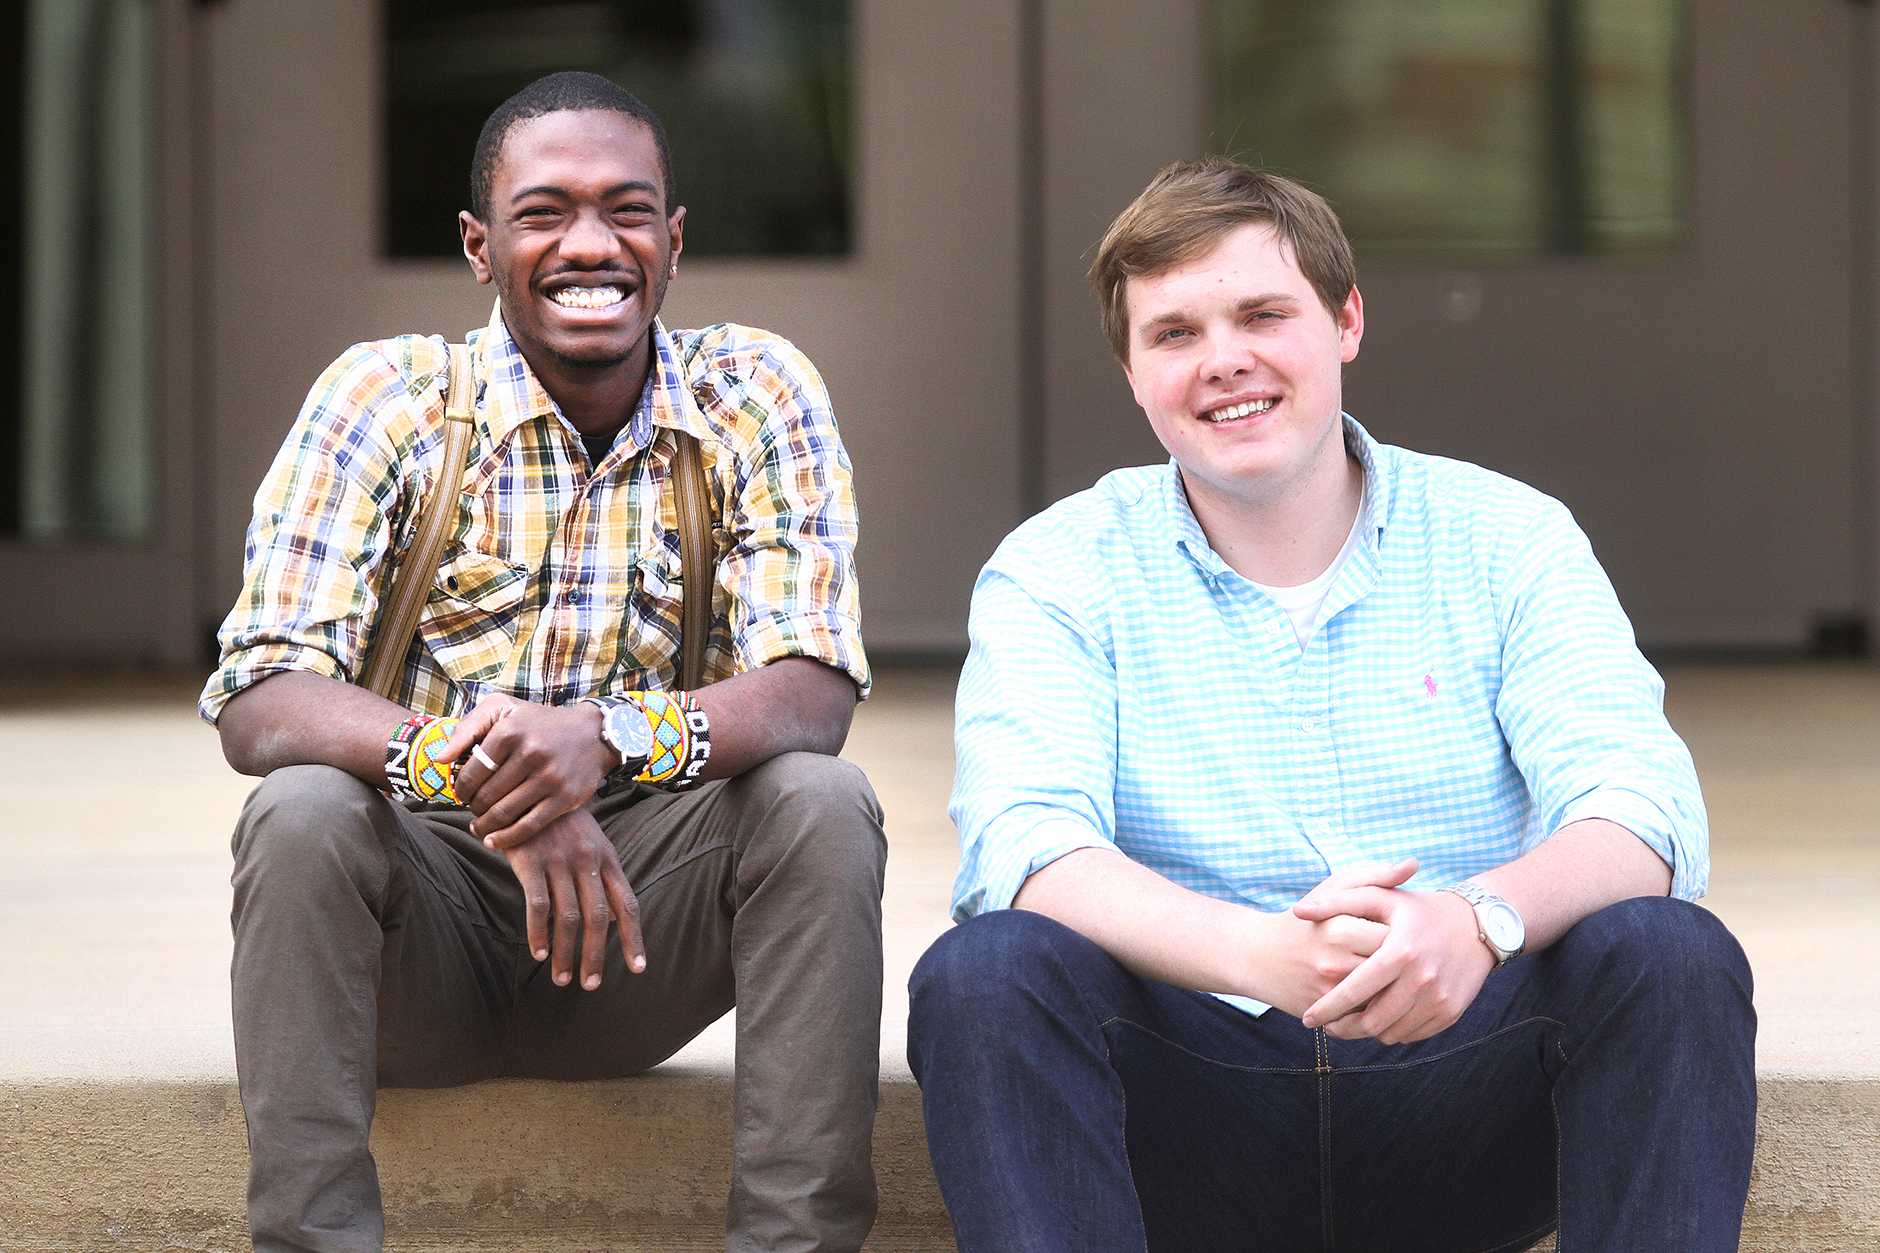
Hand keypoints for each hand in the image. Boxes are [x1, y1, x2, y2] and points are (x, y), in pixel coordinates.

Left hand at [437, 695, 616, 847]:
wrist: (591, 734)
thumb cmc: (538, 722)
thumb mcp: (502, 709)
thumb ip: (467, 728)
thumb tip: (440, 759)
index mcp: (510, 731)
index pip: (471, 772)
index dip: (460, 788)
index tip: (462, 793)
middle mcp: (531, 752)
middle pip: (486, 795)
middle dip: (473, 807)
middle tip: (472, 808)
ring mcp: (550, 777)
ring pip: (504, 813)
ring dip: (484, 825)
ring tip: (479, 825)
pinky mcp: (565, 798)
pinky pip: (528, 826)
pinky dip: (506, 838)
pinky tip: (493, 840)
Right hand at [504, 808, 645, 989]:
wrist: (527, 785)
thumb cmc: (560, 822)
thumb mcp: (591, 843)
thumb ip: (602, 877)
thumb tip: (614, 918)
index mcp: (607, 858)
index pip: (627, 904)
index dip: (634, 938)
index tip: (638, 969)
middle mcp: (588, 861)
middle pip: (600, 917)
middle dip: (597, 955)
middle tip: (591, 985)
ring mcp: (560, 860)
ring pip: (570, 917)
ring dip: (567, 952)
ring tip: (562, 978)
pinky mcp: (531, 860)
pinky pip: (538, 905)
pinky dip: (539, 932)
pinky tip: (537, 952)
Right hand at [1252, 858, 1413, 1017]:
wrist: (1258, 957)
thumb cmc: (1306, 918)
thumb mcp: (1334, 888)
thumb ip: (1375, 875)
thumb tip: (1413, 864)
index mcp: (1339, 927)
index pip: (1397, 935)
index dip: (1406, 933)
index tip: (1406, 930)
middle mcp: (1335, 962)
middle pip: (1394, 968)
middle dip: (1406, 962)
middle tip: (1410, 955)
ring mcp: (1331, 993)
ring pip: (1386, 994)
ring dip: (1396, 986)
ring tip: (1399, 973)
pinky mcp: (1328, 1015)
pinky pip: (1369, 1013)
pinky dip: (1378, 1004)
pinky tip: (1380, 992)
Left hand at [1293, 881, 1492, 1044]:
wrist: (1475, 924)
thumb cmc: (1417, 909)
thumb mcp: (1379, 897)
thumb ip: (1336, 902)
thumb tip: (1297, 911)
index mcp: (1399, 951)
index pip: (1354, 991)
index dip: (1327, 1009)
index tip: (1307, 1019)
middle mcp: (1421, 979)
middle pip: (1371, 1021)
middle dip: (1343, 1028)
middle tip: (1328, 1027)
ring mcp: (1439, 999)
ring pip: (1390, 1032)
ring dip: (1367, 1032)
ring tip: (1351, 1022)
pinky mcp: (1450, 1012)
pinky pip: (1412, 1034)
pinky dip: (1392, 1031)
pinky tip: (1380, 1019)